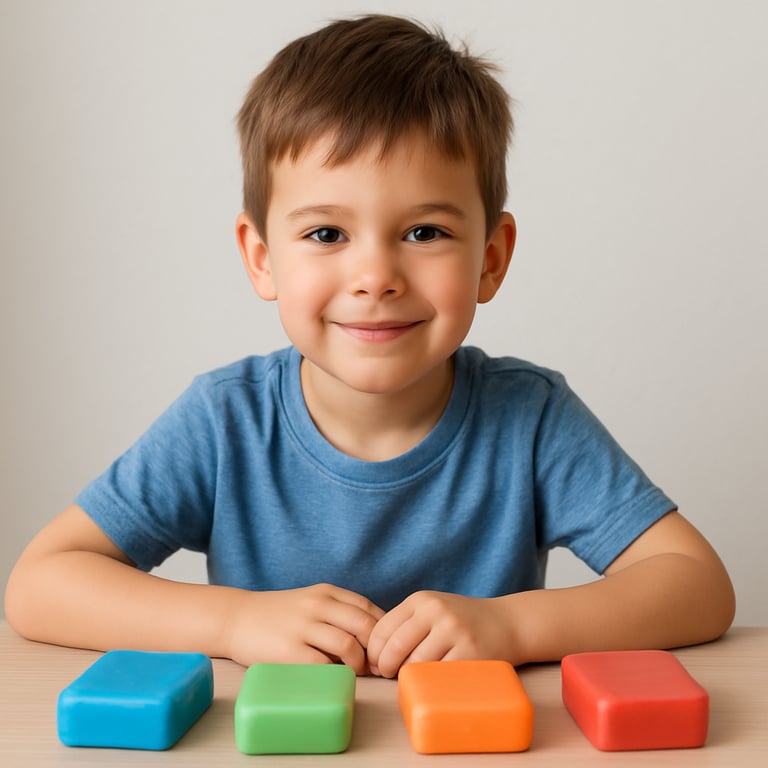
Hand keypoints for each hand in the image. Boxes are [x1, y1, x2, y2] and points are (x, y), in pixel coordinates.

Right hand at [225, 583, 383, 673]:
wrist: (236, 618)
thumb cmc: (279, 615)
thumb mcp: (311, 601)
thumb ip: (339, 612)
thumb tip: (375, 638)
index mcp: (326, 592)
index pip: (369, 608)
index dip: (384, 631)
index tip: (386, 647)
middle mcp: (317, 605)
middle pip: (365, 625)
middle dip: (377, 649)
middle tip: (378, 666)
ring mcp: (303, 627)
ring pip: (348, 645)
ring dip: (359, 664)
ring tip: (356, 672)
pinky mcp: (289, 651)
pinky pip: (325, 664)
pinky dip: (336, 673)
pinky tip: (334, 676)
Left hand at [366, 591, 514, 677]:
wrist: (507, 623)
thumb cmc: (461, 621)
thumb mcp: (431, 609)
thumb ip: (404, 624)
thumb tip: (371, 656)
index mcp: (421, 600)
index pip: (382, 629)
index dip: (374, 653)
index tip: (375, 665)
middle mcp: (436, 611)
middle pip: (394, 648)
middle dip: (386, 669)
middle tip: (389, 676)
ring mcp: (454, 631)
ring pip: (415, 665)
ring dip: (408, 678)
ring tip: (411, 678)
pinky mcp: (470, 652)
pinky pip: (439, 676)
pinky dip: (431, 683)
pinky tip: (432, 682)